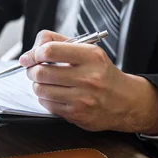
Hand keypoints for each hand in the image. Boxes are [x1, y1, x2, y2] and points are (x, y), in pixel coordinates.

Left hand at [20, 30, 157, 134]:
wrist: (126, 101)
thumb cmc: (103, 74)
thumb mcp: (89, 51)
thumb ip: (60, 43)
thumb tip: (33, 50)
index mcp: (91, 56)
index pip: (50, 50)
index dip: (34, 53)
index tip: (30, 56)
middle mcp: (88, 77)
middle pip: (41, 71)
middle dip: (32, 70)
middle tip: (34, 69)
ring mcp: (82, 98)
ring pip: (41, 89)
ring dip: (37, 85)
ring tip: (45, 82)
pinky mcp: (76, 114)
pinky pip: (47, 104)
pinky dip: (45, 98)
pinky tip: (55, 94)